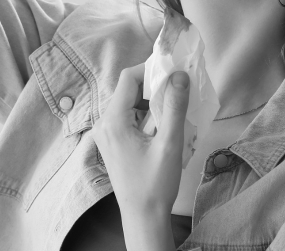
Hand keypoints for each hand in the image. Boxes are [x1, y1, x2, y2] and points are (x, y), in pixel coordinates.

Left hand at [92, 62, 189, 214]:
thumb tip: (180, 75)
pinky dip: (145, 111)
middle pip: (128, 88)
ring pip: (129, 100)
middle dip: (153, 83)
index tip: (173, 71)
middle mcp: (104, 123)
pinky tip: (162, 120)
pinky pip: (128, 114)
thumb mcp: (169, 143)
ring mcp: (106, 132)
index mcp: (113, 121)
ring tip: (172, 105)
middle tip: (177, 87)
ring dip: (150, 98)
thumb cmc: (155, 184)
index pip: (128, 77)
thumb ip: (174, 106)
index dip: (150, 69)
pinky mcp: (112, 140)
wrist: (143, 217)